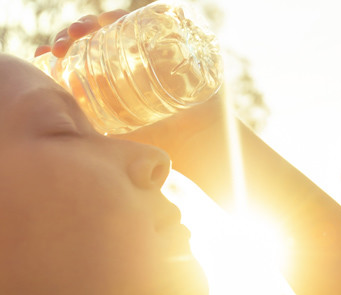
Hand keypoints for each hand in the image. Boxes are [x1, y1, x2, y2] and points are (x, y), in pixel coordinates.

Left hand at [34, 9, 227, 175]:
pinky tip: (121, 19)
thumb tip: (62, 134)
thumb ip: (94, 134)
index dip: (63, 50)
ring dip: (100, 20)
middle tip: (63, 45)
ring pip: (124, 24)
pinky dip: (146, 11)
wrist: (202, 143)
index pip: (84, 55)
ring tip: (85, 29)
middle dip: (75, 34)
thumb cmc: (163, 144)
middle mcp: (134, 59)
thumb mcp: (117, 137)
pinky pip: (163, 18)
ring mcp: (157, 50)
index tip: (47, 55)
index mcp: (116, 78)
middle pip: (99, 36)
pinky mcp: (181, 44)